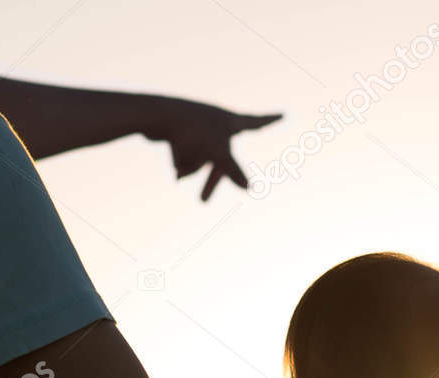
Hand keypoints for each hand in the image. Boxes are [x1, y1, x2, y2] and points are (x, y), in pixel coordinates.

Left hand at [146, 103, 281, 200]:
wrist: (156, 115)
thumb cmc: (192, 132)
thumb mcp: (218, 155)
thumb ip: (234, 172)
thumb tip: (249, 188)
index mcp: (230, 121)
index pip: (257, 122)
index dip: (271, 120)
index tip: (282, 115)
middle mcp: (217, 122)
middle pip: (221, 159)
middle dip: (210, 180)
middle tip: (202, 201)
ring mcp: (199, 127)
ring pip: (201, 158)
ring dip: (192, 166)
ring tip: (177, 167)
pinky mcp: (182, 131)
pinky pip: (187, 153)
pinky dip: (181, 159)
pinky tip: (171, 159)